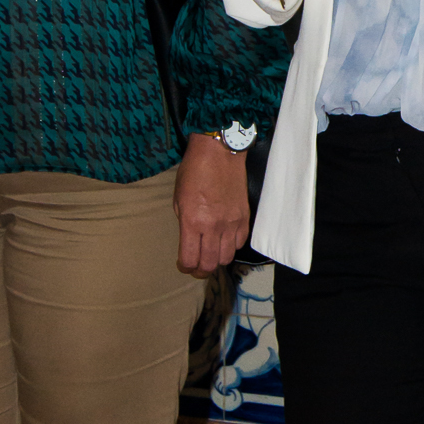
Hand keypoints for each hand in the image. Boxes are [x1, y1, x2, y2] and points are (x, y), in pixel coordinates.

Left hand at [173, 133, 251, 276]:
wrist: (220, 152)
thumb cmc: (194, 171)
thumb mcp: (179, 199)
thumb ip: (184, 223)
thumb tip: (190, 239)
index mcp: (192, 222)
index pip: (189, 260)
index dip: (184, 268)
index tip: (182, 264)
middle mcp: (213, 226)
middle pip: (209, 264)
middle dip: (200, 271)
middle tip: (196, 267)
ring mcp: (231, 223)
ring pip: (227, 258)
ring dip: (217, 260)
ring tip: (211, 254)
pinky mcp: (244, 217)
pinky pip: (240, 243)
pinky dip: (231, 246)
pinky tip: (225, 240)